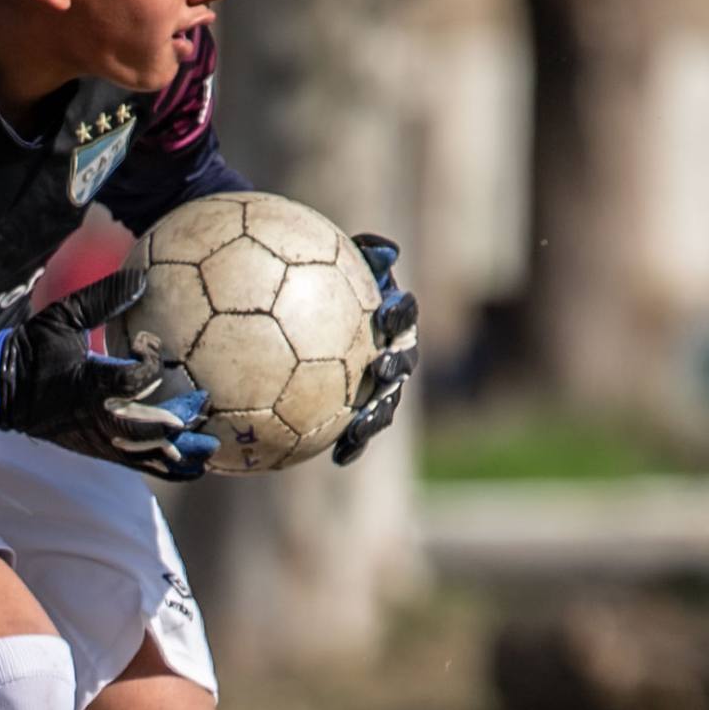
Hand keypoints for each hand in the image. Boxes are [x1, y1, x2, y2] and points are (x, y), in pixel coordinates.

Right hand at [11, 266, 217, 481]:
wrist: (2, 391)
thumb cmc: (33, 350)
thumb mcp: (63, 316)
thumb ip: (102, 298)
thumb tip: (140, 277)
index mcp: (89, 383)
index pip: (132, 379)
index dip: (150, 363)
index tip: (146, 343)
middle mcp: (98, 417)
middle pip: (149, 426)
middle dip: (179, 417)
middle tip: (205, 403)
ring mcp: (100, 440)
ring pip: (148, 453)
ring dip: (181, 451)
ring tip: (211, 447)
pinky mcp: (100, 453)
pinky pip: (139, 465)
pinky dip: (168, 468)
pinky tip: (194, 466)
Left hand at [333, 235, 418, 467]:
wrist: (305, 321)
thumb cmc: (318, 287)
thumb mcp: (330, 266)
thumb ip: (360, 257)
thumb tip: (387, 250)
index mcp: (392, 321)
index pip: (403, 313)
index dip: (398, 314)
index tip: (384, 314)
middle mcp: (395, 354)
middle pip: (402, 364)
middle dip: (394, 369)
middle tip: (379, 369)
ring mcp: (381, 388)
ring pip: (386, 405)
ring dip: (375, 418)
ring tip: (359, 430)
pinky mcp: (364, 414)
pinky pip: (359, 431)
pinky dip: (353, 445)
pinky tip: (337, 458)